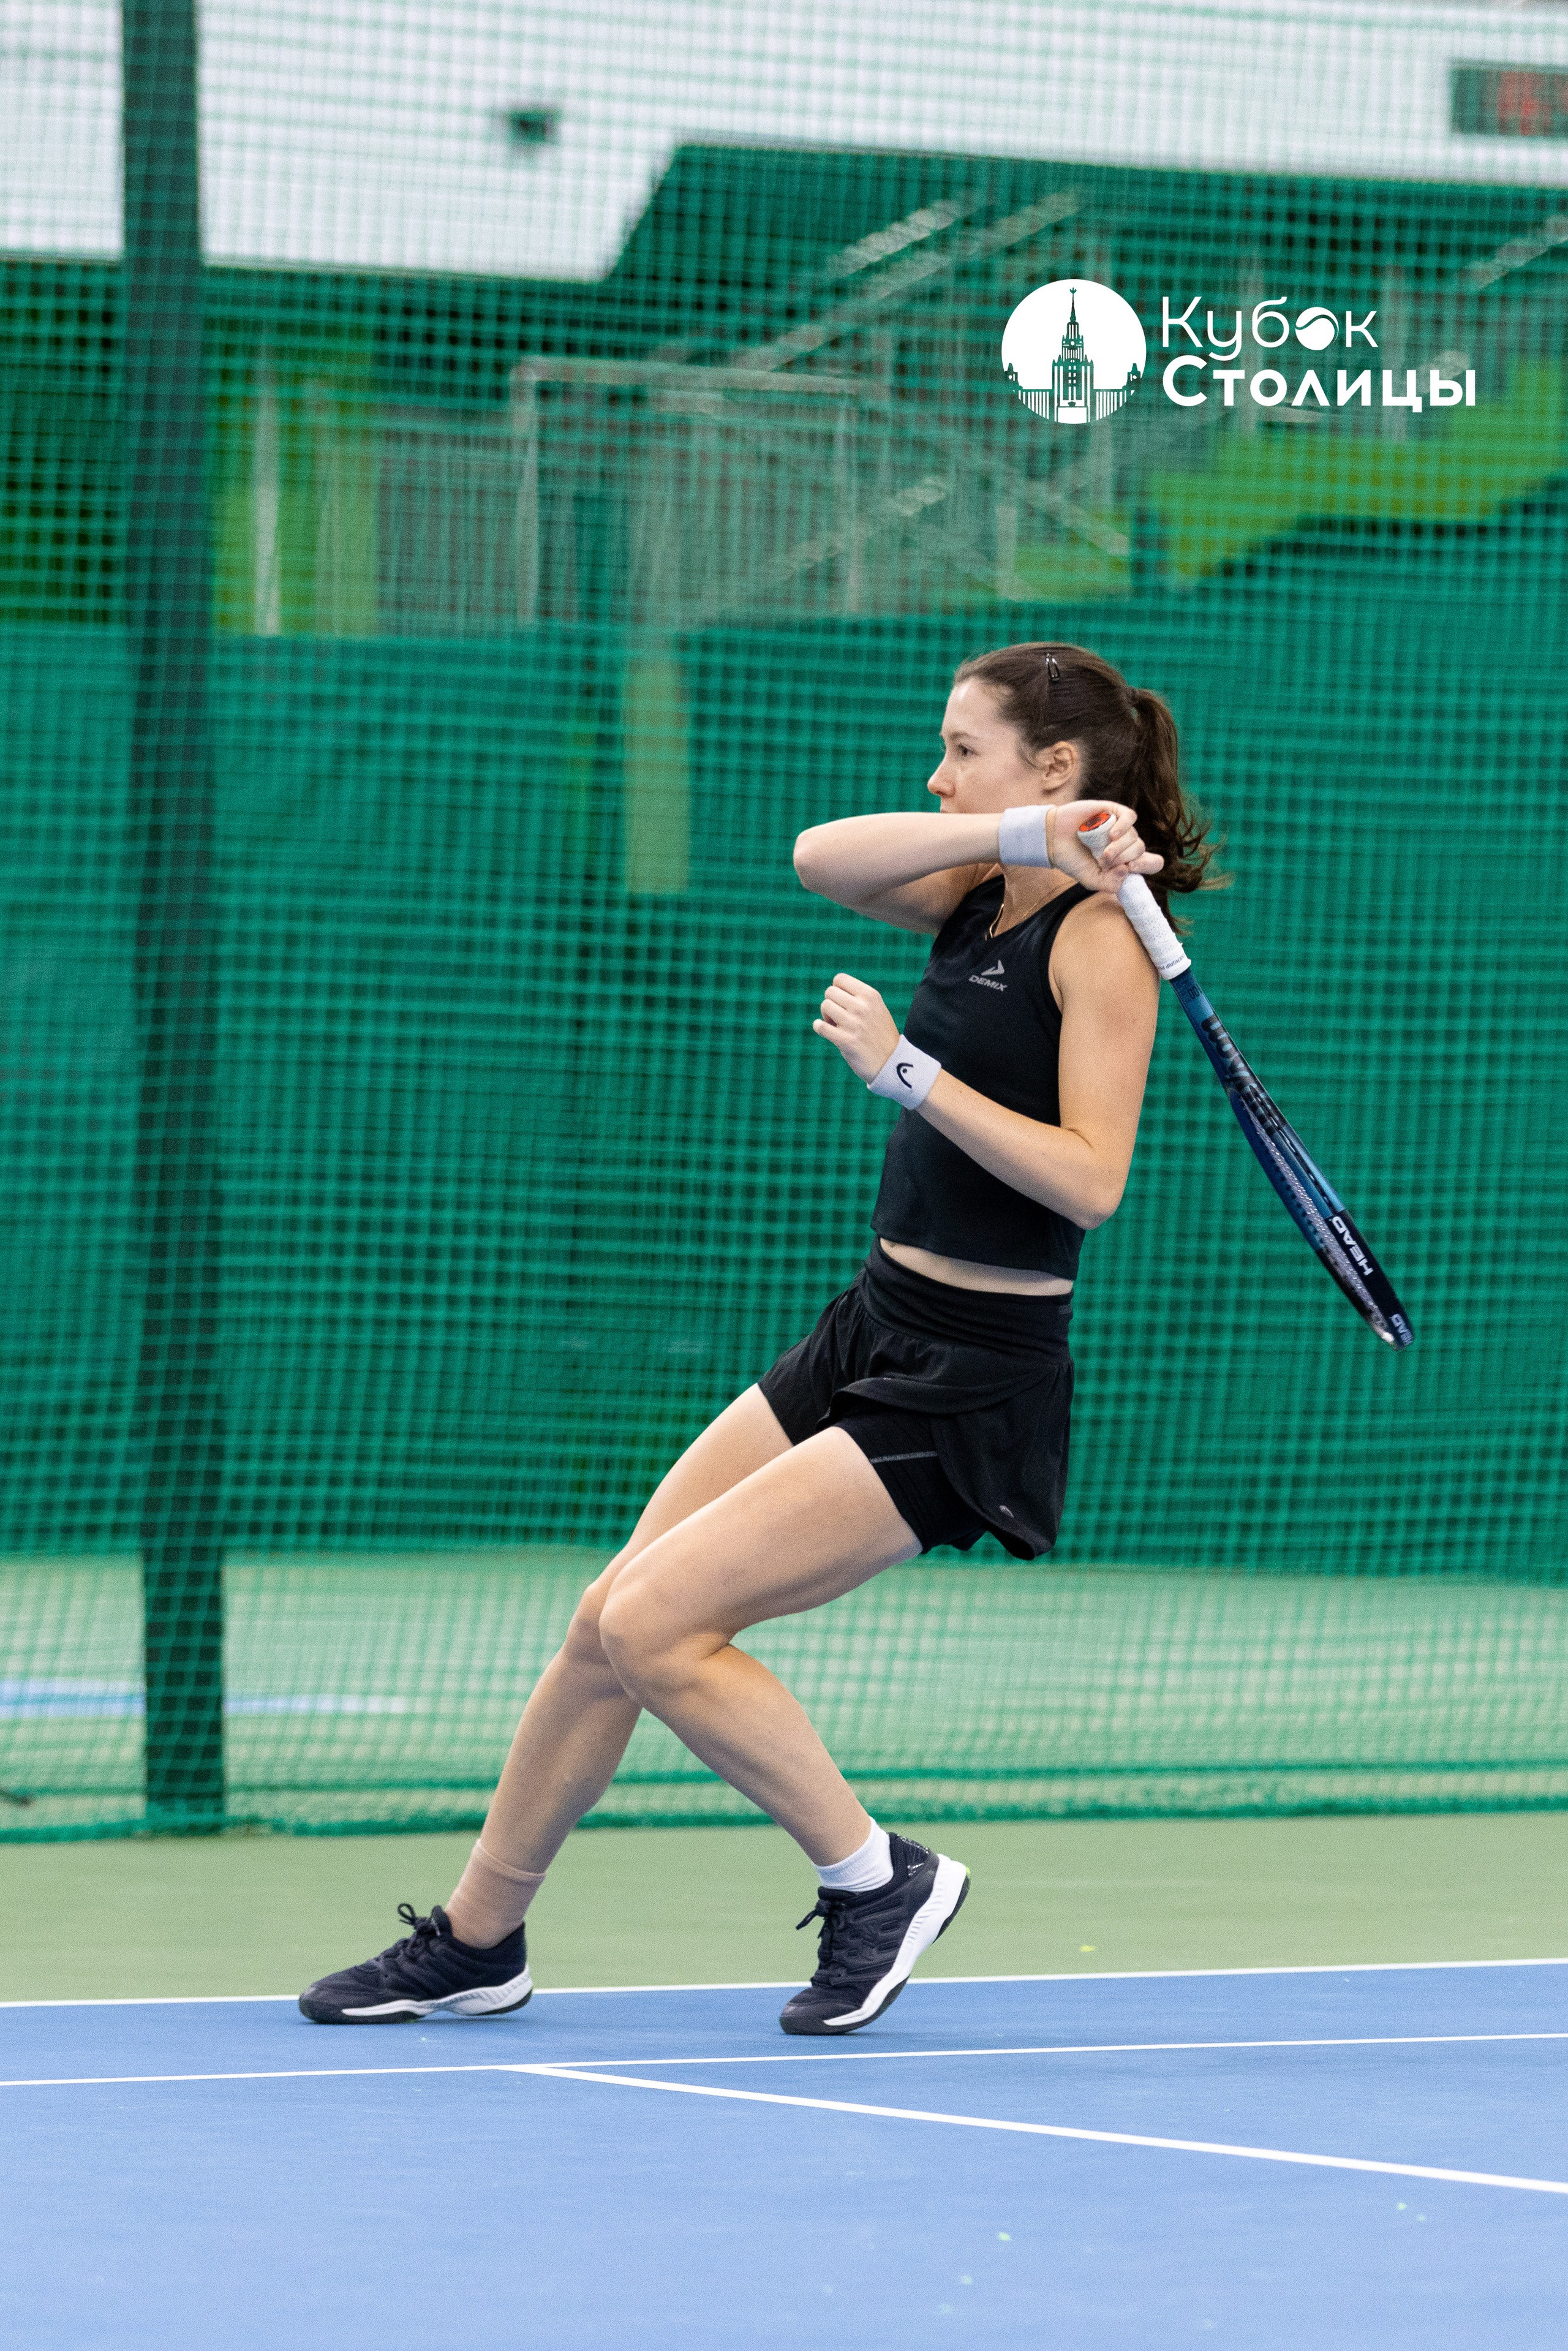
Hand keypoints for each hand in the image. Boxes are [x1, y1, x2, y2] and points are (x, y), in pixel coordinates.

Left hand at [813, 974, 900, 1082]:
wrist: (891, 1062)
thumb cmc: (880, 1035)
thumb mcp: (876, 1009)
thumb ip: (858, 998)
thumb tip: (833, 990)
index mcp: (871, 996)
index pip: (840, 979)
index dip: (836, 990)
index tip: (842, 1003)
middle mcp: (863, 1007)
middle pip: (830, 992)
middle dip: (831, 1003)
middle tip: (838, 1017)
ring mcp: (854, 1024)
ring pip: (825, 1006)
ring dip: (826, 1017)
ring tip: (837, 1026)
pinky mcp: (846, 1041)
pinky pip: (820, 1026)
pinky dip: (818, 1027)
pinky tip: (824, 1030)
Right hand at [1046, 799, 1164, 893]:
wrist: (1053, 840)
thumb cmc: (1072, 860)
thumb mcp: (1090, 880)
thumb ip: (1109, 883)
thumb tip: (1127, 869)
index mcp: (1124, 861)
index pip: (1153, 862)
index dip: (1149, 865)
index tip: (1130, 869)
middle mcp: (1125, 844)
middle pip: (1140, 850)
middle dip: (1124, 859)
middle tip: (1103, 862)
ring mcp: (1120, 827)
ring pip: (1134, 836)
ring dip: (1119, 848)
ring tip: (1100, 852)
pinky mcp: (1113, 812)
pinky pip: (1130, 817)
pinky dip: (1124, 827)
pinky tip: (1112, 834)